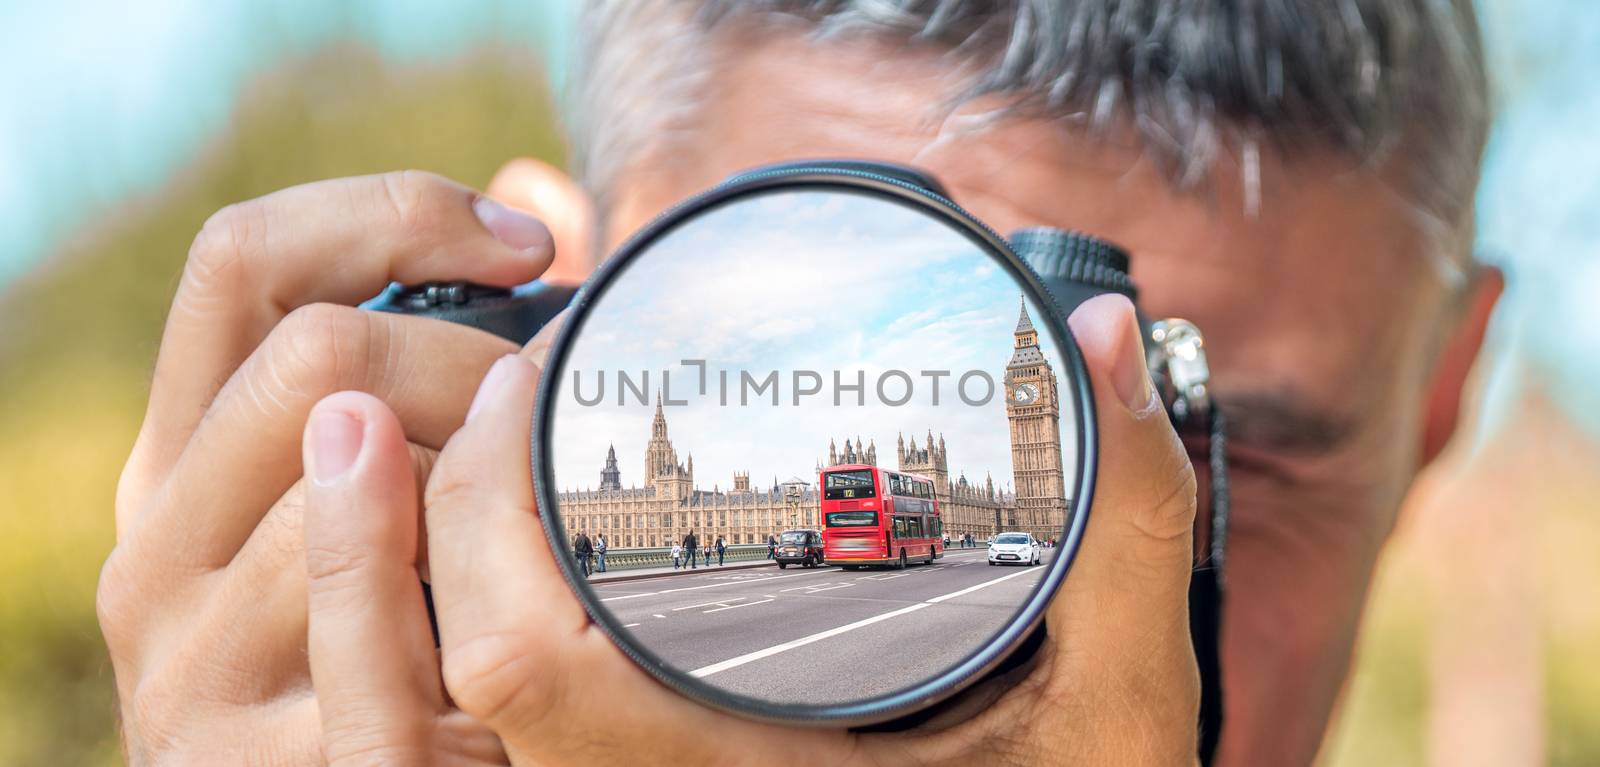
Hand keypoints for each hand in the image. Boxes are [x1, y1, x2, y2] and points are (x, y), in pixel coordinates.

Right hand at [98, 170, 556, 762]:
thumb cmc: (400, 652)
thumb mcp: (391, 506)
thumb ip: (428, 368)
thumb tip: (541, 194)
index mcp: (177, 467)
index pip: (242, 261)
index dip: (388, 213)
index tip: (526, 244)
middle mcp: (153, 551)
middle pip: (313, 351)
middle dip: (471, 355)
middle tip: (553, 402)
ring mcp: (189, 664)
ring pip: (359, 479)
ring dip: (483, 481)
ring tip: (533, 526)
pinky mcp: (257, 762)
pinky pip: (374, 633)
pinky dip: (458, 593)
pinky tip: (512, 586)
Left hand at [305, 292, 1200, 764]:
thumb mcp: (1119, 710)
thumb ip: (1126, 522)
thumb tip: (1113, 336)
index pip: (523, 666)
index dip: (479, 508)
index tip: (529, 378)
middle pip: (458, 670)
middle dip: (446, 507)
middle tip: (517, 386)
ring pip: (456, 710)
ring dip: (444, 568)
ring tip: (500, 444)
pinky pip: (508, 725)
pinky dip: (487, 623)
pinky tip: (531, 548)